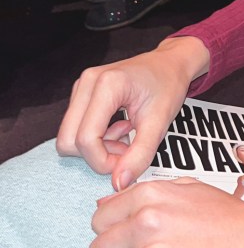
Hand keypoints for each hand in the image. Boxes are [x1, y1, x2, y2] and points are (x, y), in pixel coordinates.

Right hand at [56, 36, 209, 191]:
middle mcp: (88, 82)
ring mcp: (81, 86)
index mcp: (107, 84)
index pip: (85, 139)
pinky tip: (120, 128)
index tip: (127, 160)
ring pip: (69, 137)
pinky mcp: (81, 93)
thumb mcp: (160, 123)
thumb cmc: (168, 86)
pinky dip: (95, 138)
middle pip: (69, 140)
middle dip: (97, 155)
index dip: (103, 161)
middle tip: (127, 148)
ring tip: (126, 137)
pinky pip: (75, 128)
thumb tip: (118, 184)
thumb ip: (140, 154)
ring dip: (96, 147)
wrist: (170, 63)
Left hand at [91, 178, 243, 246]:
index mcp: (150, 194)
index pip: (101, 214)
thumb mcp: (186, 187)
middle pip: (100, 240)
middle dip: (113, 243)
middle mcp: (145, 220)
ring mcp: (150, 247)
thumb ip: (143, 193)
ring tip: (156, 244)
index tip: (120, 230)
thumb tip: (107, 203)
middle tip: (136, 242)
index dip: (111, 224)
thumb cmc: (222, 214)